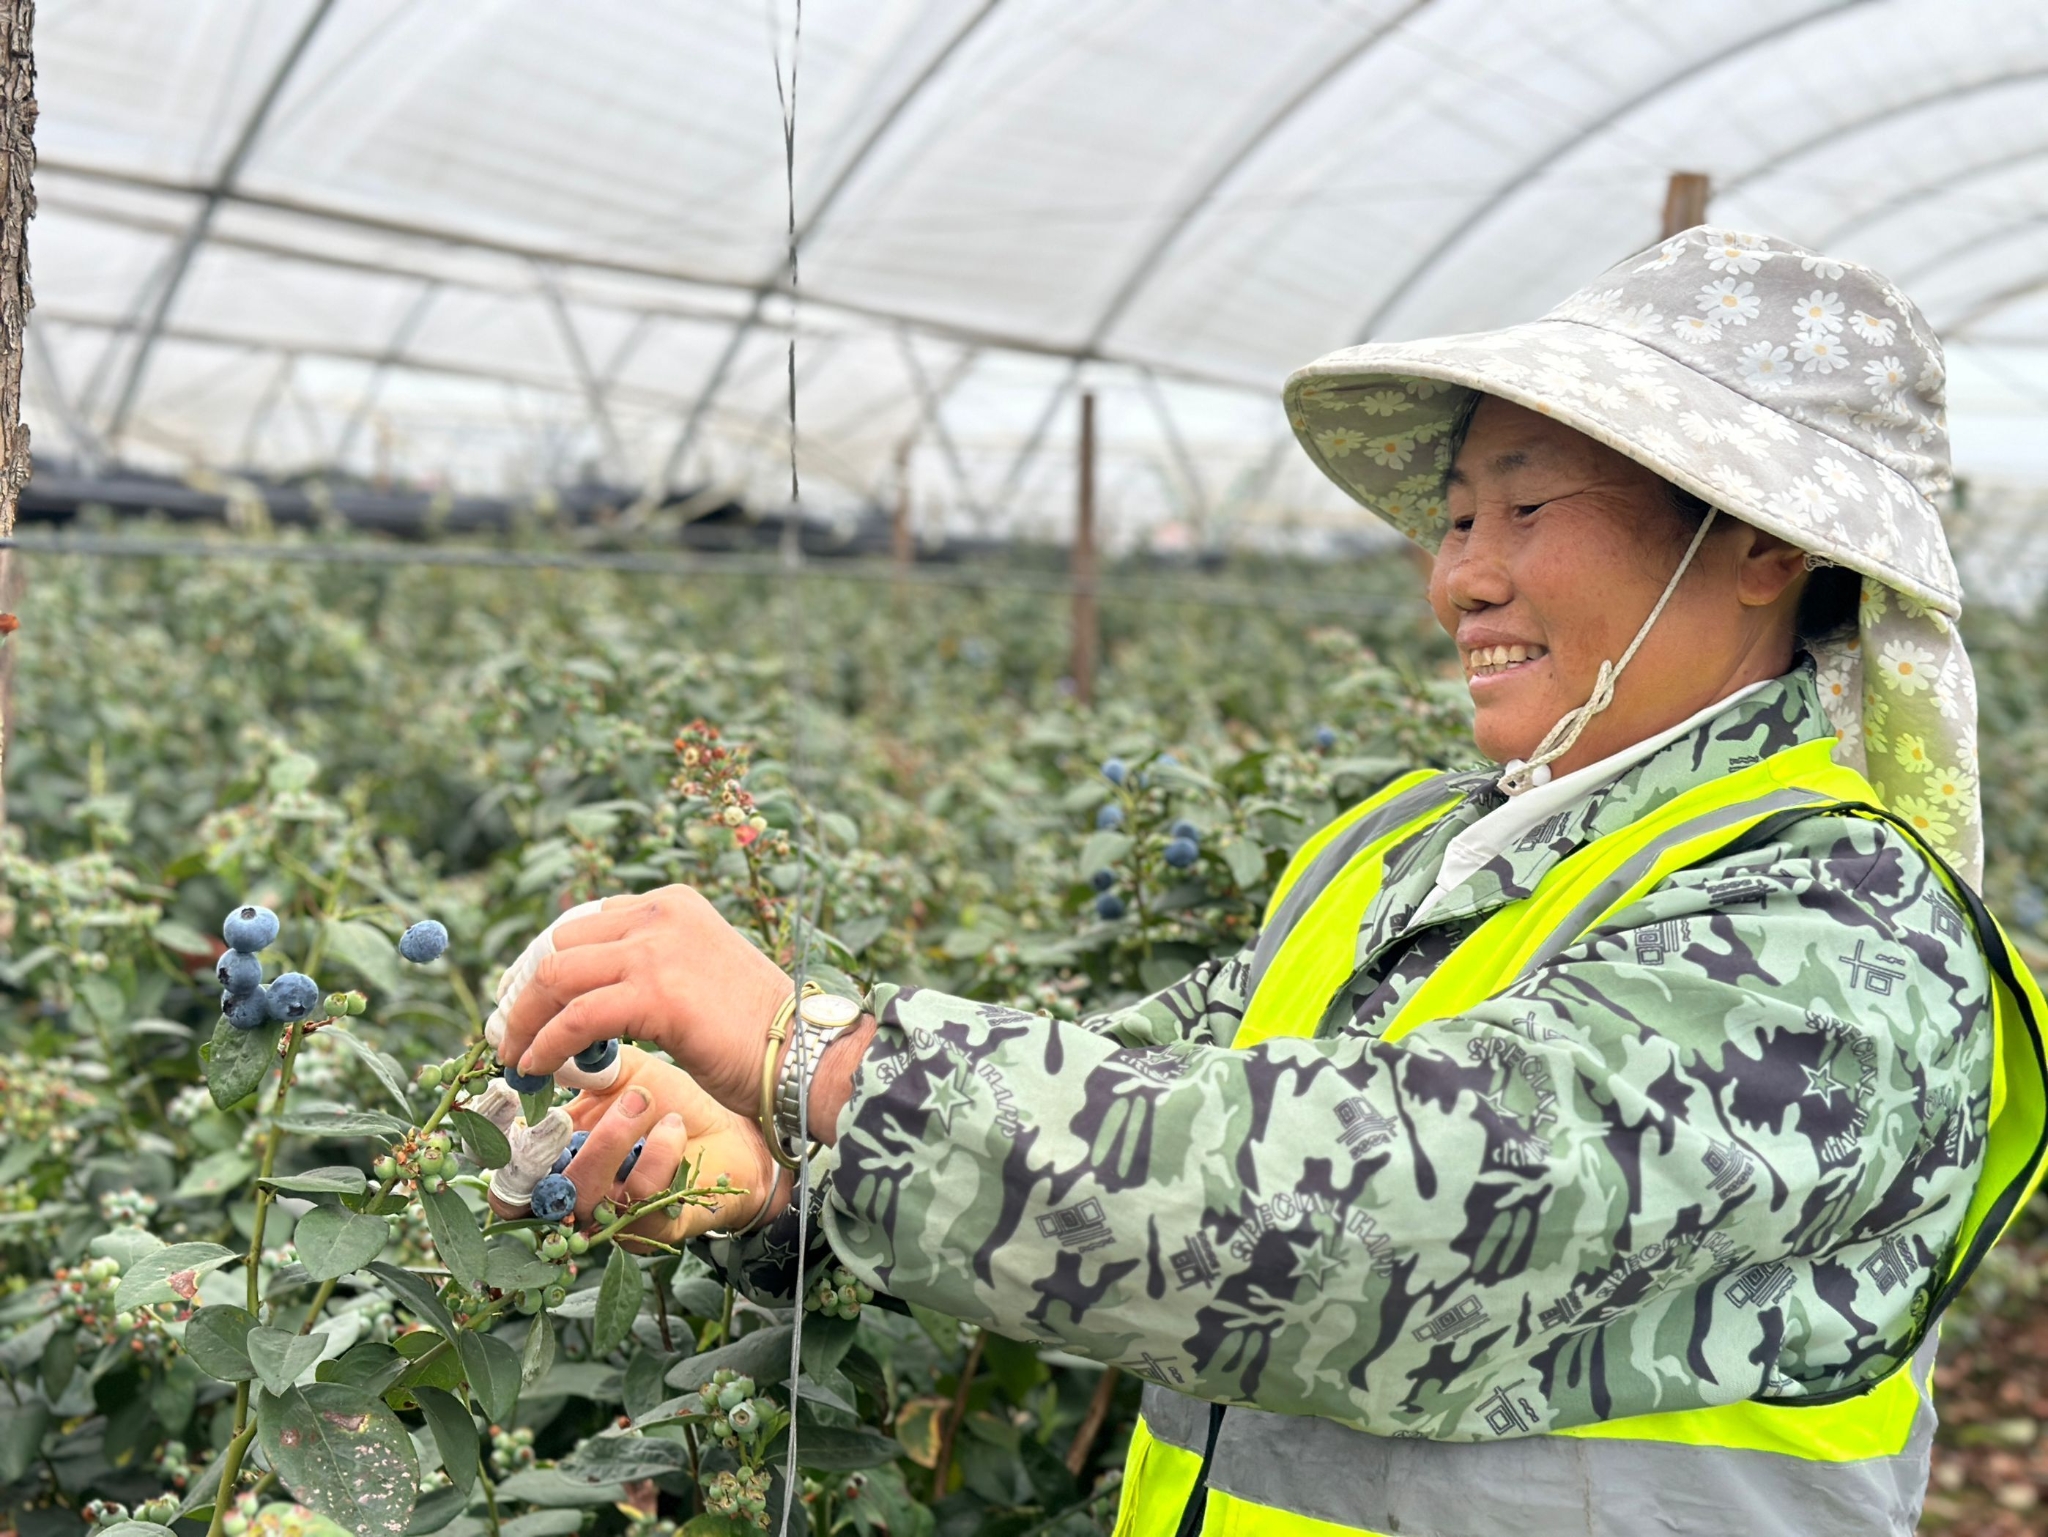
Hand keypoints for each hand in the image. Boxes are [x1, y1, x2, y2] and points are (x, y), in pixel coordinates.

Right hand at [487, 1045, 778, 1246]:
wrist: (732, 1133)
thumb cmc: (671, 1104)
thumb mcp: (625, 1076)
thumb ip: (584, 1065)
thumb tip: (542, 1046)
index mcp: (560, 1157)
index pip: (508, 1172)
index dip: (498, 1145)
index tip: (509, 1102)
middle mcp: (576, 1193)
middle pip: (529, 1195)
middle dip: (544, 1148)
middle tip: (567, 1111)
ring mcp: (612, 1215)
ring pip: (583, 1192)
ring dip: (611, 1138)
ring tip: (640, 1100)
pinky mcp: (652, 1228)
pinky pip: (640, 1195)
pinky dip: (658, 1150)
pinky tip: (674, 1127)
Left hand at [494, 886, 790, 1118]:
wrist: (804, 1051)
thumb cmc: (758, 1029)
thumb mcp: (698, 972)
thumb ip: (650, 966)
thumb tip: (591, 995)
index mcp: (672, 903)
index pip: (583, 924)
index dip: (543, 966)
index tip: (524, 1001)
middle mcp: (661, 914)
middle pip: (560, 944)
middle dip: (524, 991)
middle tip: (510, 1033)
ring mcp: (658, 949)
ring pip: (557, 975)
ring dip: (525, 1020)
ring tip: (516, 1056)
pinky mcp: (657, 992)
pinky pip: (577, 1017)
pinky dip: (546, 1043)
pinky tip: (537, 1067)